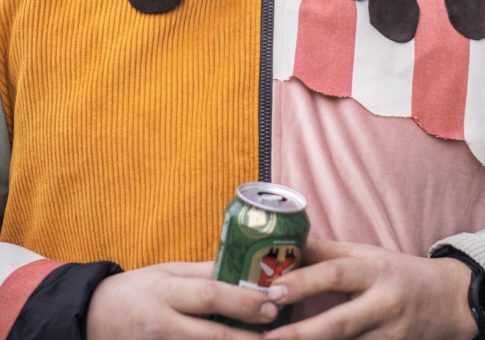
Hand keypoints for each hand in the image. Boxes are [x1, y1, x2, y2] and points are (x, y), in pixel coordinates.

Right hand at [86, 261, 279, 338]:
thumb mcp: (165, 271)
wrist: (90, 318)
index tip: (272, 303)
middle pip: (213, 336)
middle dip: (248, 338)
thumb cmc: (135, 290)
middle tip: (277, 335)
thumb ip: (201, 271)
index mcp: (167, 291)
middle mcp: (163, 323)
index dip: (245, 301)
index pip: (211, 295)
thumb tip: (243, 267)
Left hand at [262, 240, 477, 339]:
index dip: (303, 283)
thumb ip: (326, 252)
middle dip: (302, 333)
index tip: (273, 291)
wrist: (446, 301)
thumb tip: (285, 241)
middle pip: (340, 322)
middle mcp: (384, 305)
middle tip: (268, 337)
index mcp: (374, 271)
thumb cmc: (396, 272)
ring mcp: (390, 337)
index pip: (336, 275)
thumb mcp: (366, 254)